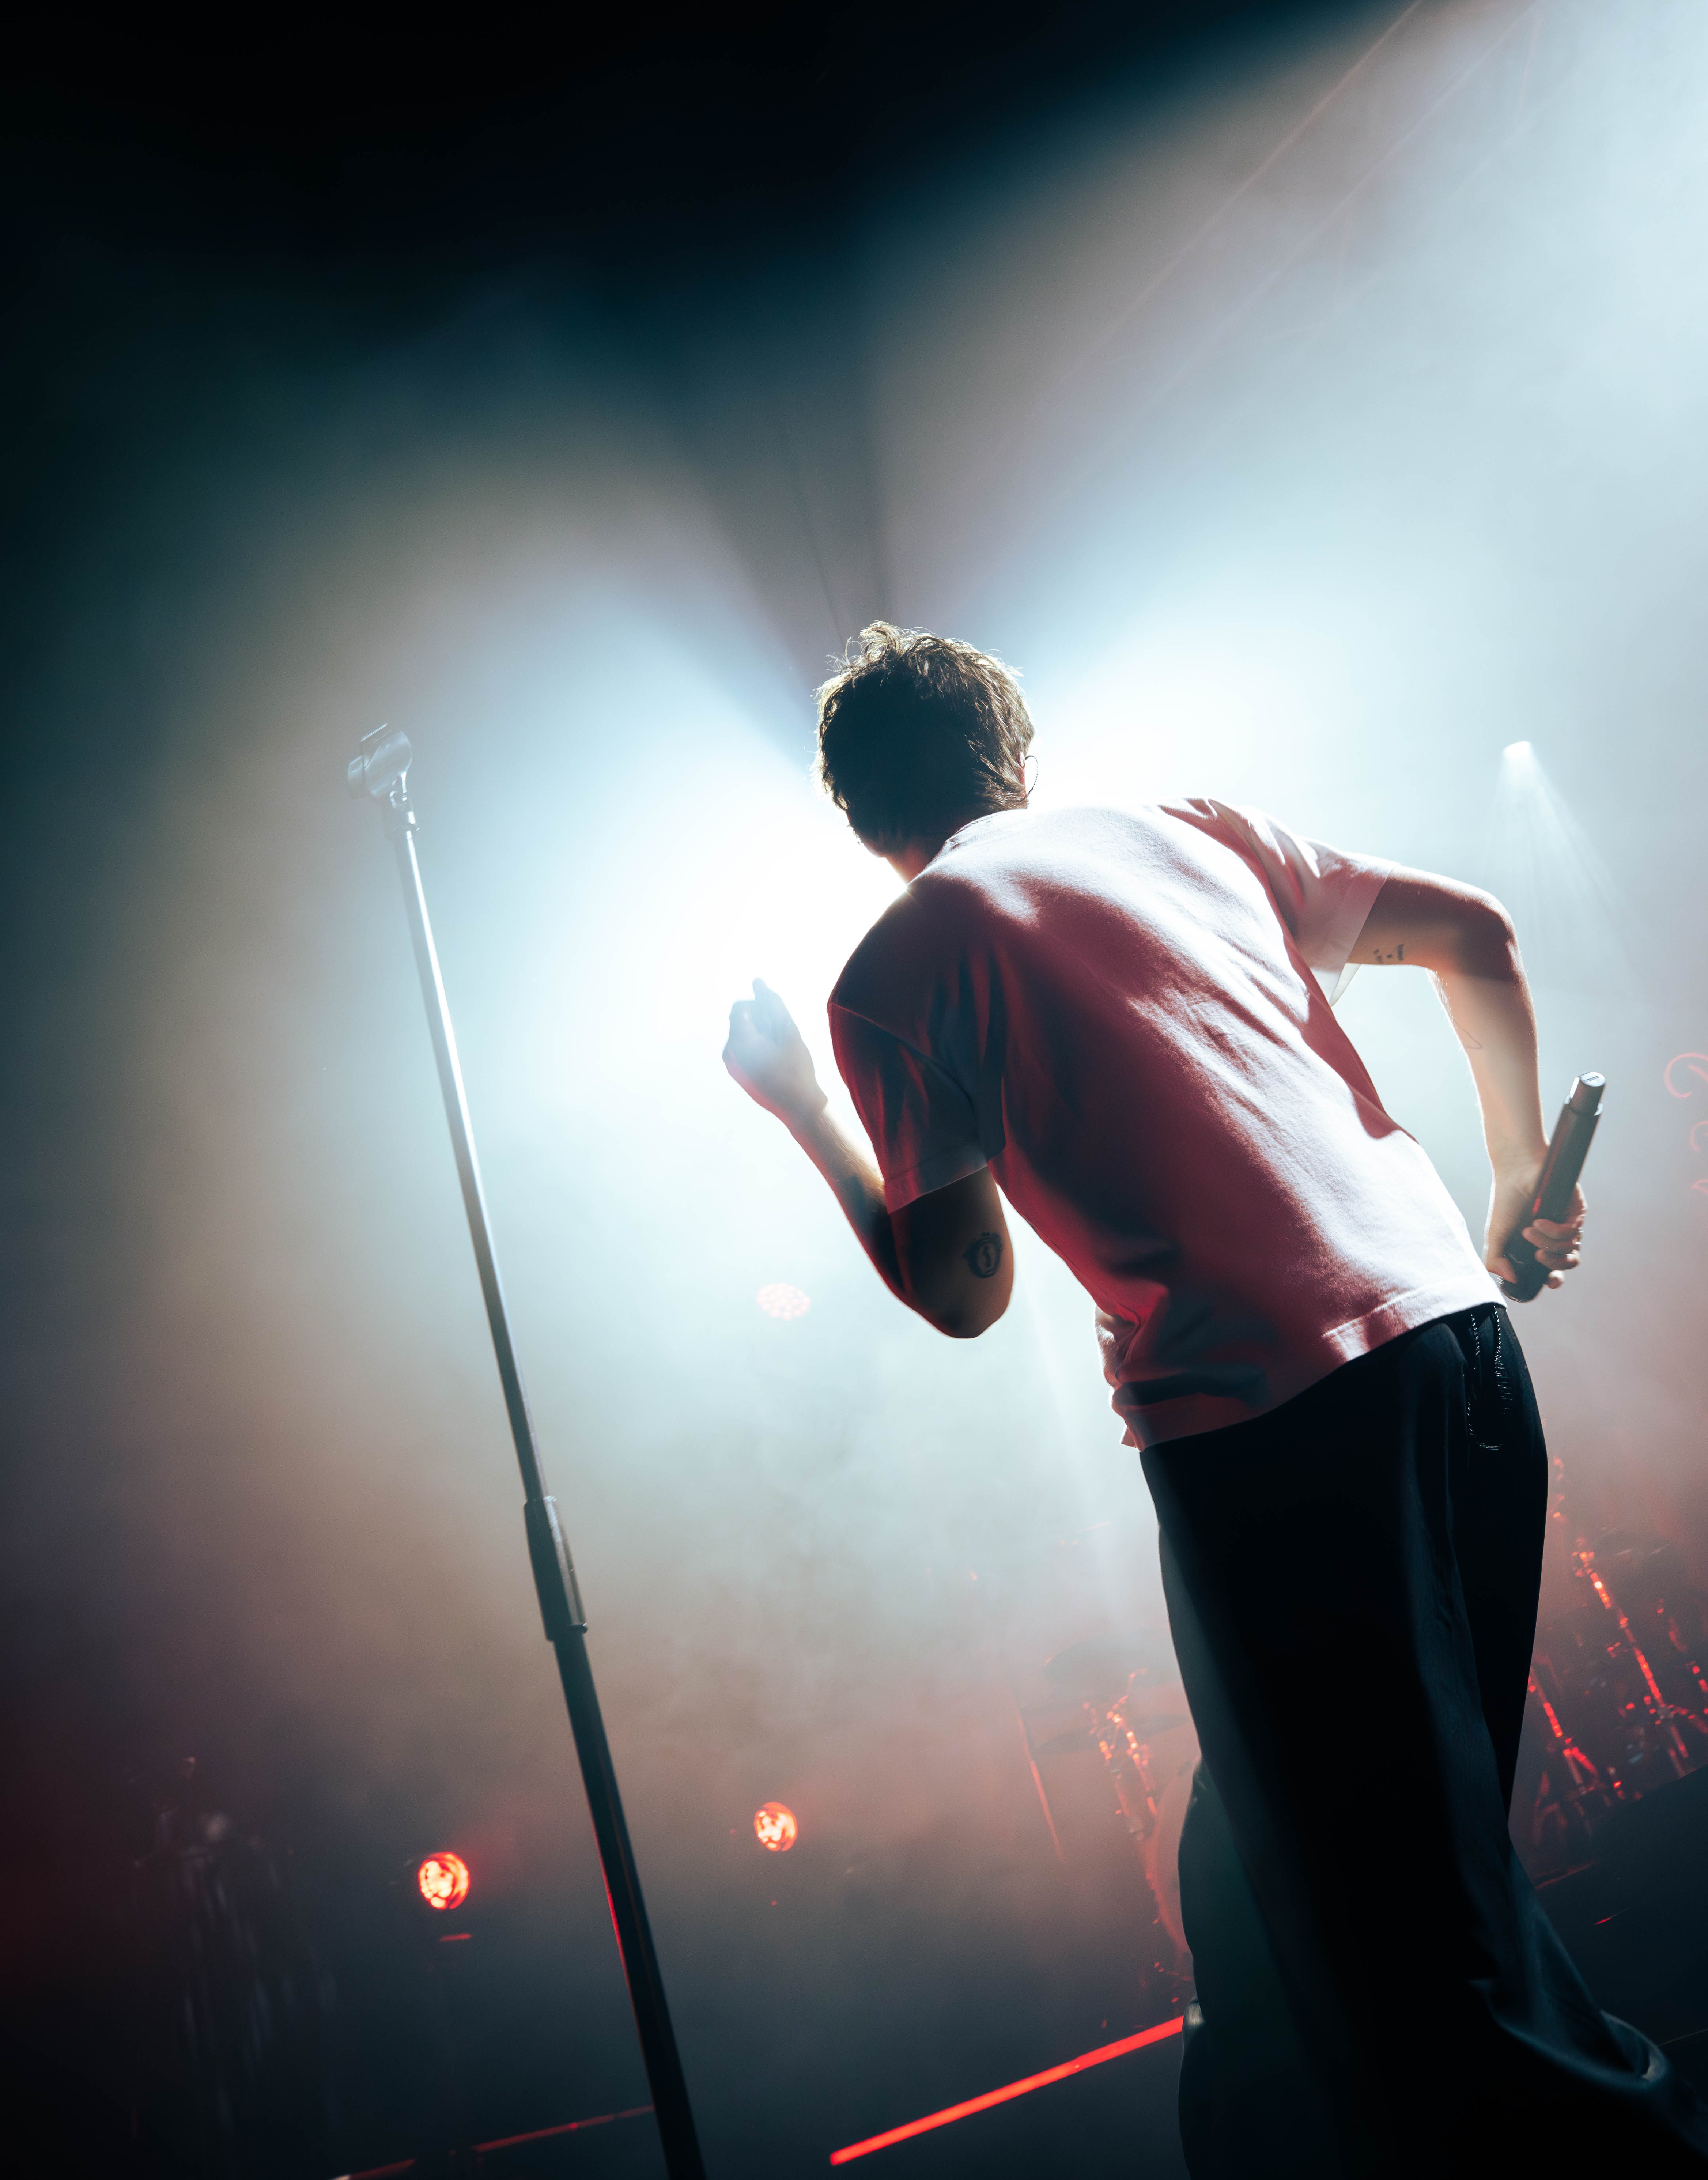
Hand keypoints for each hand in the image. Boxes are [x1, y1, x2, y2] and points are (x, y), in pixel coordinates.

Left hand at [723, 979, 825, 1125]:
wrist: (798, 1107)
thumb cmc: (796, 1068)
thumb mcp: (788, 1031)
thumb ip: (772, 1004)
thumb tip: (758, 981)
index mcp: (738, 1042)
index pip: (740, 1008)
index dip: (760, 1008)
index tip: (778, 1021)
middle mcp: (729, 1053)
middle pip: (740, 1020)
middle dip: (761, 1021)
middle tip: (782, 1037)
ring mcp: (731, 1065)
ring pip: (743, 1034)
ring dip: (761, 1033)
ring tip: (781, 1049)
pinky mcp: (737, 1073)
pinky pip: (744, 1049)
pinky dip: (758, 1046)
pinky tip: (776, 1059)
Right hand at [1485, 1163, 1585, 1291]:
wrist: (1514, 1172)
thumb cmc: (1505, 1201)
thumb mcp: (1496, 1236)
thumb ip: (1496, 1261)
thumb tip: (1512, 1280)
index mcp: (1541, 1244)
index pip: (1555, 1269)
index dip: (1555, 1279)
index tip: (1549, 1282)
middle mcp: (1557, 1236)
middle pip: (1568, 1262)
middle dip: (1554, 1265)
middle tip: (1537, 1256)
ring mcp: (1567, 1223)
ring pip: (1569, 1248)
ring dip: (1547, 1243)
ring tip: (1528, 1231)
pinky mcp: (1576, 1211)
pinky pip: (1572, 1232)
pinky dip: (1553, 1231)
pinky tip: (1538, 1221)